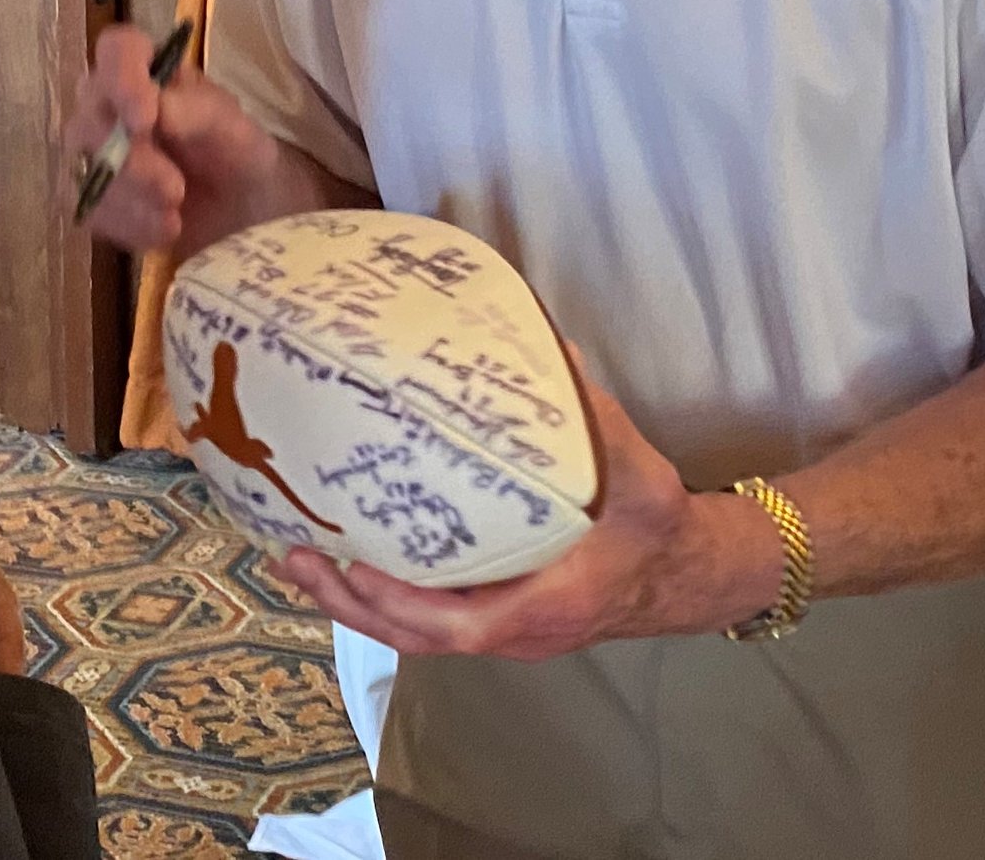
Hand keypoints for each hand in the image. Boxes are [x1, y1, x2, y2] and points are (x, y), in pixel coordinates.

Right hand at [65, 24, 278, 254]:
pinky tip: (164, 230)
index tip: (146, 118)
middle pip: (89, 118)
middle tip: (174, 189)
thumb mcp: (237, 130)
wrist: (240, 213)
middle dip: (131, 161)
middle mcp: (109, 104)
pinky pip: (89, 209)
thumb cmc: (237, 155)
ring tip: (175, 214)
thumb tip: (160, 108)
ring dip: (132, 198)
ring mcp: (92, 150)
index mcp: (148, 71)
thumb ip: (202, 113)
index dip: (121, 78)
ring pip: (85, 167)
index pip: (116, 50)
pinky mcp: (90, 196)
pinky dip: (128, 225)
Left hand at [280, 363, 785, 660]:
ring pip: (418, 633)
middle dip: (353, 603)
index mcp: (548, 603)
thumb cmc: (657, 527)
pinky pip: (429, 617)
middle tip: (297, 557)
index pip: (464, 622)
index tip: (359, 567)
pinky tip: (347, 555)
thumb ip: (593, 418)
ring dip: (357, 600)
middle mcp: (518, 630)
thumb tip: (548, 347)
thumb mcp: (640, 475)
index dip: (406, 603)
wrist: (687, 574)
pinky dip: (383, 594)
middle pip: (420, 636)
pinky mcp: (494, 616)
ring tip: (299, 556)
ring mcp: (503, 630)